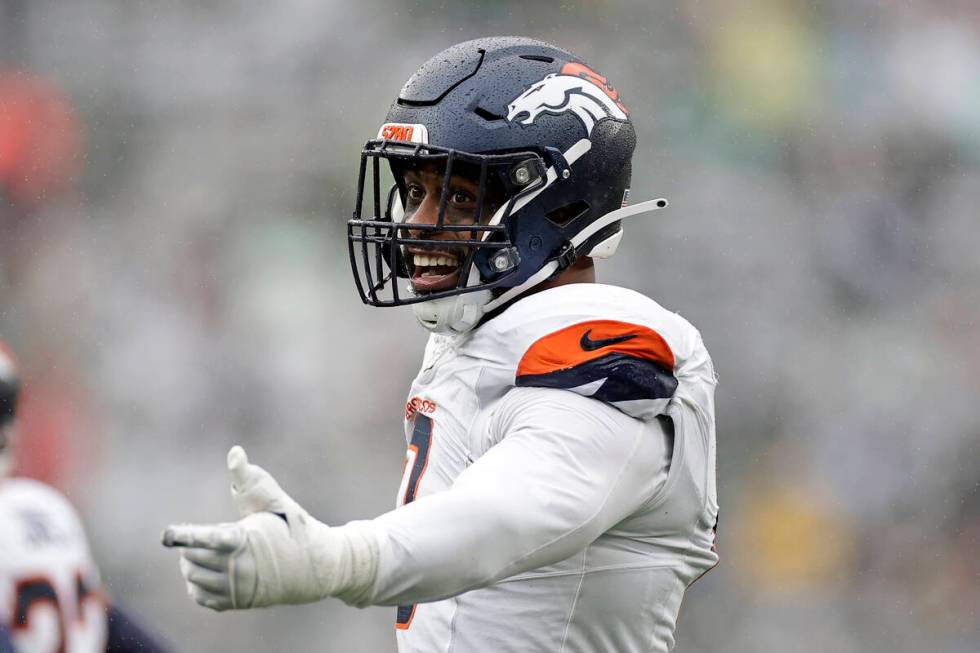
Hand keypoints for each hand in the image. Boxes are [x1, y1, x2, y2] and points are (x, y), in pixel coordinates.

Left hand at [163, 446, 341, 609]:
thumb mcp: (274, 500)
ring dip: (189, 563)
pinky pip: (202, 597)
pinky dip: (195, 585)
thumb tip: (234, 452)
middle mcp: (241, 566)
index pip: (207, 538)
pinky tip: (203, 571)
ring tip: (195, 552)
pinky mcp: (238, 602)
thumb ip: (249, 478)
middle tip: (190, 537)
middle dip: (188, 545)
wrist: (316, 567)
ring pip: (194, 578)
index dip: (185, 535)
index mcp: (247, 539)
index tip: (168, 534)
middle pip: (194, 557)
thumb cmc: (291, 527)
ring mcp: (239, 588)